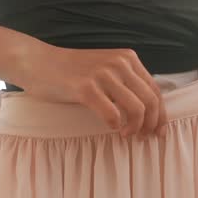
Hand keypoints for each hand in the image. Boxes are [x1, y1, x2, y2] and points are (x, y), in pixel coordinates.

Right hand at [13, 45, 170, 137]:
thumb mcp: (105, 68)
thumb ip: (125, 80)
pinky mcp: (86, 88)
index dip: (160, 114)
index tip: (158, 131)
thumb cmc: (71, 71)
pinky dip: (116, 126)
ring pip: (136, 108)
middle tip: (143, 138)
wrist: (37, 61)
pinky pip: (112, 114)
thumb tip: (147, 109)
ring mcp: (103, 74)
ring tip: (126, 135)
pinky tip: (112, 128)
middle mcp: (119, 63)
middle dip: (151, 124)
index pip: (155, 89)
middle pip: (150, 101)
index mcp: (128, 58)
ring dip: (135, 128)